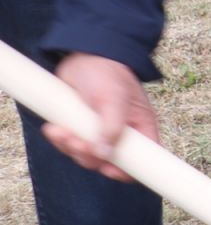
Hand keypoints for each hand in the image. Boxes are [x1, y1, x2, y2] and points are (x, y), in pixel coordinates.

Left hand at [44, 54, 156, 182]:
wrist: (84, 54)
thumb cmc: (108, 73)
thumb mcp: (113, 99)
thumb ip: (112, 128)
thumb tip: (104, 156)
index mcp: (139, 128)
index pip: (142, 160)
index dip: (127, 170)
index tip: (108, 169)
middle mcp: (121, 133)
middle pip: (106, 162)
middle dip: (87, 156)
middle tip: (75, 141)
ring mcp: (98, 131)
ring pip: (84, 155)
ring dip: (69, 147)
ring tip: (60, 131)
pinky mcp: (79, 127)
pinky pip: (69, 144)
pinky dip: (59, 140)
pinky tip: (53, 128)